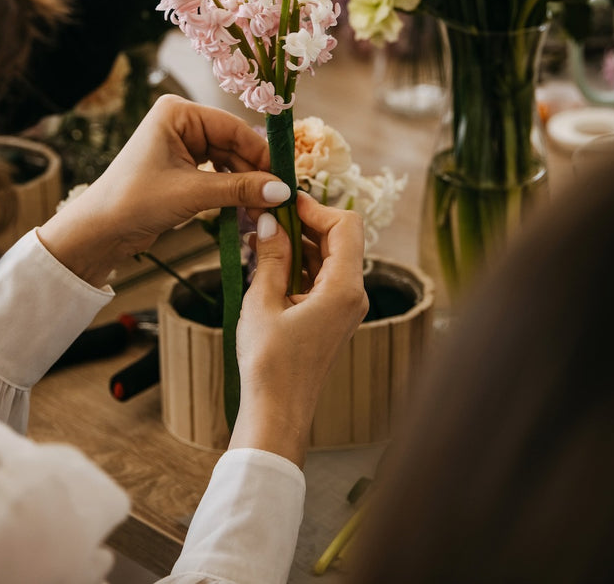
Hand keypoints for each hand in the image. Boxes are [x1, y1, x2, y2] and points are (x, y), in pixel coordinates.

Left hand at [36, 95, 292, 284]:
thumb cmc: (135, 201)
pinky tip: (247, 209)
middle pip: (234, 145)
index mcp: (178, 113)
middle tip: (279, 200)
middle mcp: (181, 123)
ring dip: (245, 186)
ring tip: (265, 209)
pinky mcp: (182, 169)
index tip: (286, 179)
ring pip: (229, 162)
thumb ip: (239, 189)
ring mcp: (182, 145)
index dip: (261, 154)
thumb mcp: (192, 193)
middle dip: (255, 174)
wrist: (98, 231)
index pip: (234, 128)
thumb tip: (283, 190)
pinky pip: (217, 175)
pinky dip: (232, 192)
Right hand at [230, 194, 368, 467]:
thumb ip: (271, 257)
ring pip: (328, 258)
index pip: (345, 226)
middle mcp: (352, 295)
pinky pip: (320, 278)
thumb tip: (271, 220)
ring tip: (260, 236)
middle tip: (268, 214)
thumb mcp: (262, 302)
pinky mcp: (331, 317)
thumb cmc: (270, 363)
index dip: (315, 208)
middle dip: (304, 223)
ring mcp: (344, 307)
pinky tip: (267, 261)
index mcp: (344, 288)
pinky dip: (297, 265)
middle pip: (339, 239)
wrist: (276, 411)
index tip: (284, 202)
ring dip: (298, 243)